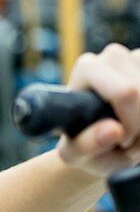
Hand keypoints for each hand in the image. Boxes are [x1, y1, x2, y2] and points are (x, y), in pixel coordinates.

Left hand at [58, 44, 139, 176]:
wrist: (100, 141)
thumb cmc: (85, 146)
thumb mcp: (76, 155)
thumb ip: (88, 145)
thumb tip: (113, 130)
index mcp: (87, 69)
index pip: (125, 92)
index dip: (131, 124)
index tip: (121, 140)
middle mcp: (112, 56)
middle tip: (130, 144)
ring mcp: (138, 57)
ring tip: (138, 137)